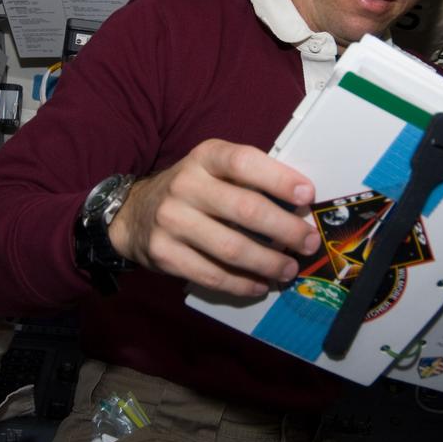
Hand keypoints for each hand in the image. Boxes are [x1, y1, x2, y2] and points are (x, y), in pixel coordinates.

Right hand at [108, 139, 320, 297]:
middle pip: (245, 209)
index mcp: (204, 157)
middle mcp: (185, 185)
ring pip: (232, 248)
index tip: (308, 195)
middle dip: (286, 230)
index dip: (279, 179)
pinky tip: (259, 285)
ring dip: (268, 263)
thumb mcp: (212, 169)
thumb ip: (249, 179)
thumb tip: (300, 206)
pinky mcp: (164, 254)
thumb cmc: (191, 190)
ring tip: (289, 269)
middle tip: (309, 242)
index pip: (244, 162)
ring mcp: (171, 220)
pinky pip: (212, 274)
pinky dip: (241, 284)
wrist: (133, 214)